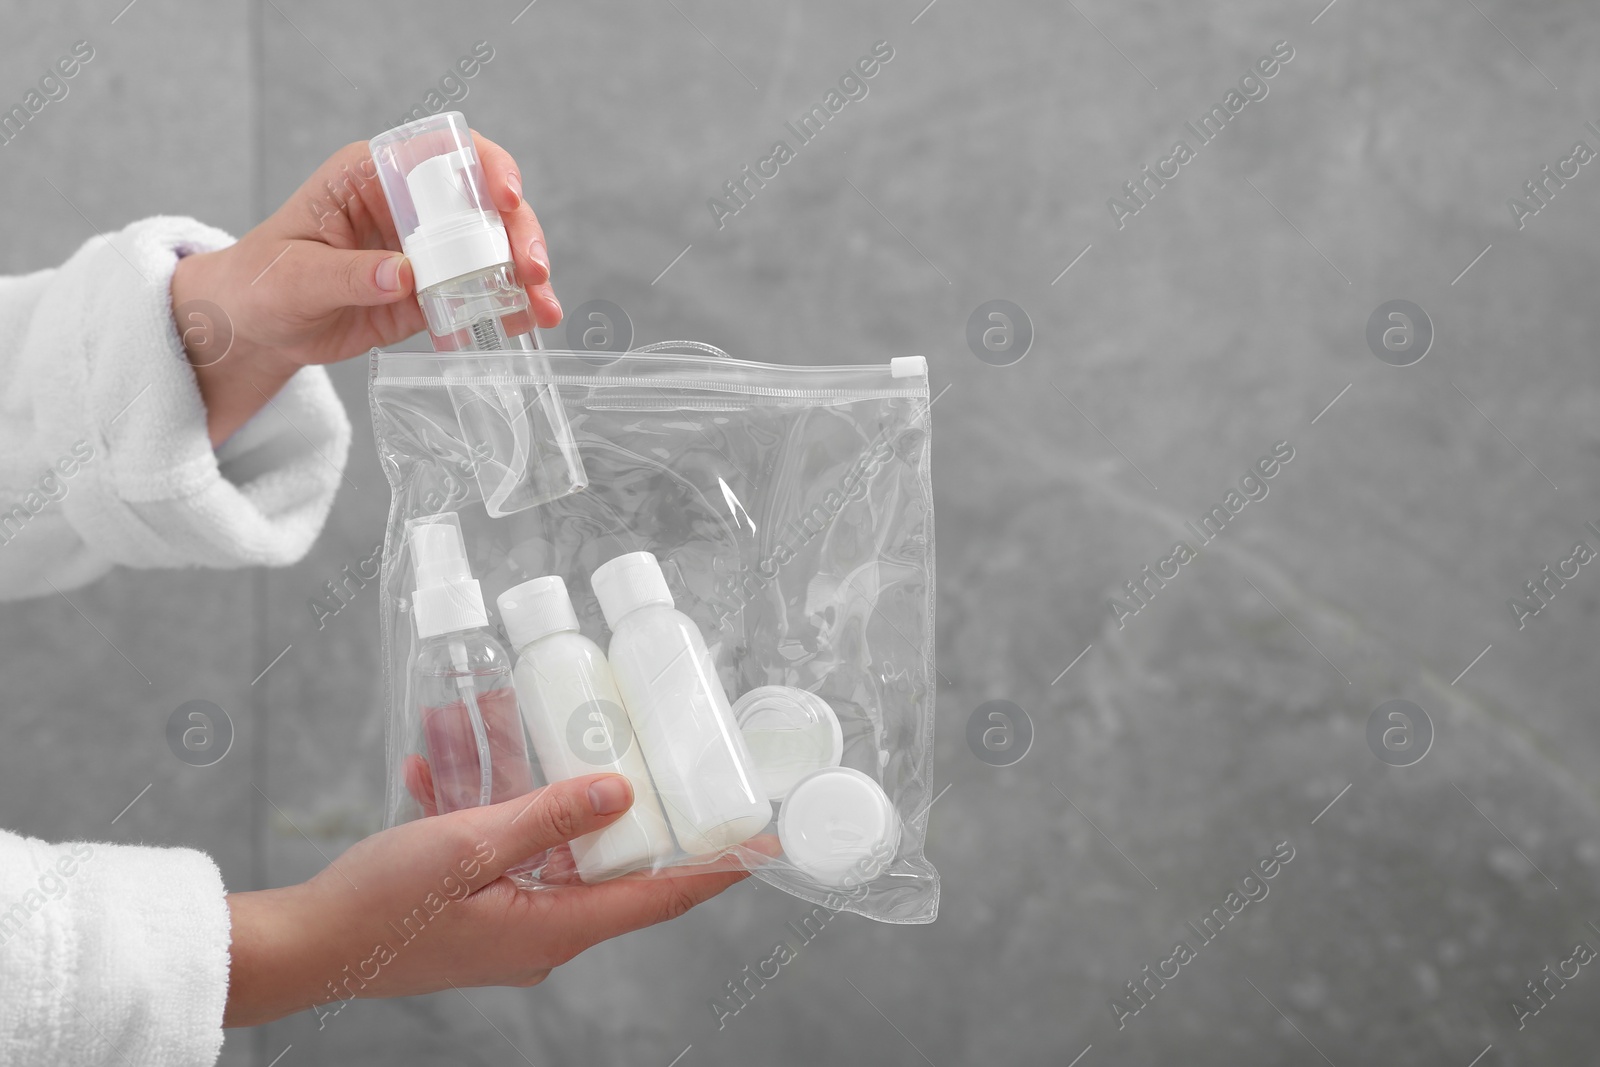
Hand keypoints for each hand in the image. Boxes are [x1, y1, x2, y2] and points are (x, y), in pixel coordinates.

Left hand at [170, 132, 560, 443]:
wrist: (256, 326)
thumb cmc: (262, 283)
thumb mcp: (295, 278)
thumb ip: (349, 275)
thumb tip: (406, 276)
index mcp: (372, 175)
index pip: (439, 152)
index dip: (483, 166)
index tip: (505, 198)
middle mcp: (409, 205)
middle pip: (482, 203)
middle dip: (517, 232)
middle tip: (533, 271)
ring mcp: (427, 248)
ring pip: (493, 248)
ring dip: (525, 275)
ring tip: (542, 309)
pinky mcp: (434, 290)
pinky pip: (481, 293)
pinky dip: (508, 307)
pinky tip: (526, 324)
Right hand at [224, 774, 750, 1027]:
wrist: (299, 948)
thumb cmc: (378, 907)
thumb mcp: (468, 847)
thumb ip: (548, 814)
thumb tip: (621, 790)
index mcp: (556, 928)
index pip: (662, 896)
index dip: (718, 868)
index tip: (767, 843)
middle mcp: (544, 930)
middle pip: (608, 859)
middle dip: (614, 797)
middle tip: (640, 746)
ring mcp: (509, 920)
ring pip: (546, 842)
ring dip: (528, 787)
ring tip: (503, 723)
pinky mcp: (475, 908)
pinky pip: (498, 849)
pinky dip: (481, 807)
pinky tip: (439, 762)